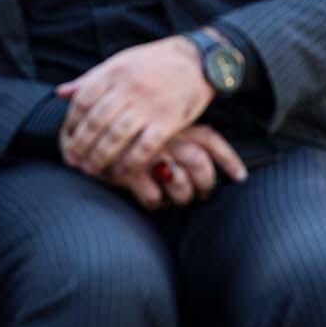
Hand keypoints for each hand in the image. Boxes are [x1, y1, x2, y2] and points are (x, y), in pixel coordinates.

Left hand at [57, 35, 213, 179]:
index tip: (66, 137)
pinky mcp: (169, 120)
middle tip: (73, 161)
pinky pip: (145, 147)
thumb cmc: (155, 63)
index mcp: (115, 71)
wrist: (198, 60)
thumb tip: (60, 94)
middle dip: (81, 145)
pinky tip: (122, 172)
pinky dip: (130, 162)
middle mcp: (130, 87)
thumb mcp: (121, 62)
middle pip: (97, 122)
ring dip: (100, 157)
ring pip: (117, 137)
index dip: (72, 122)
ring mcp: (149, 104)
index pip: (84, 100)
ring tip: (91, 170)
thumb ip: (91, 79)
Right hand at [101, 124, 247, 210]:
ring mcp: (147, 153)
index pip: (211, 139)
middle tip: (200, 194)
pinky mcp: (128, 170)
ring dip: (181, 195)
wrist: (84, 125)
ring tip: (175, 199)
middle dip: (204, 184)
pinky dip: (154, 202)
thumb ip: (183, 138)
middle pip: (199, 164)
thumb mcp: (157, 127)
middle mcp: (165, 137)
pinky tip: (151, 200)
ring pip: (180, 183)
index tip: (241, 177)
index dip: (228, 160)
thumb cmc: (127, 129)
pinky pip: (152, 195)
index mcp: (175, 124)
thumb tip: (209, 159)